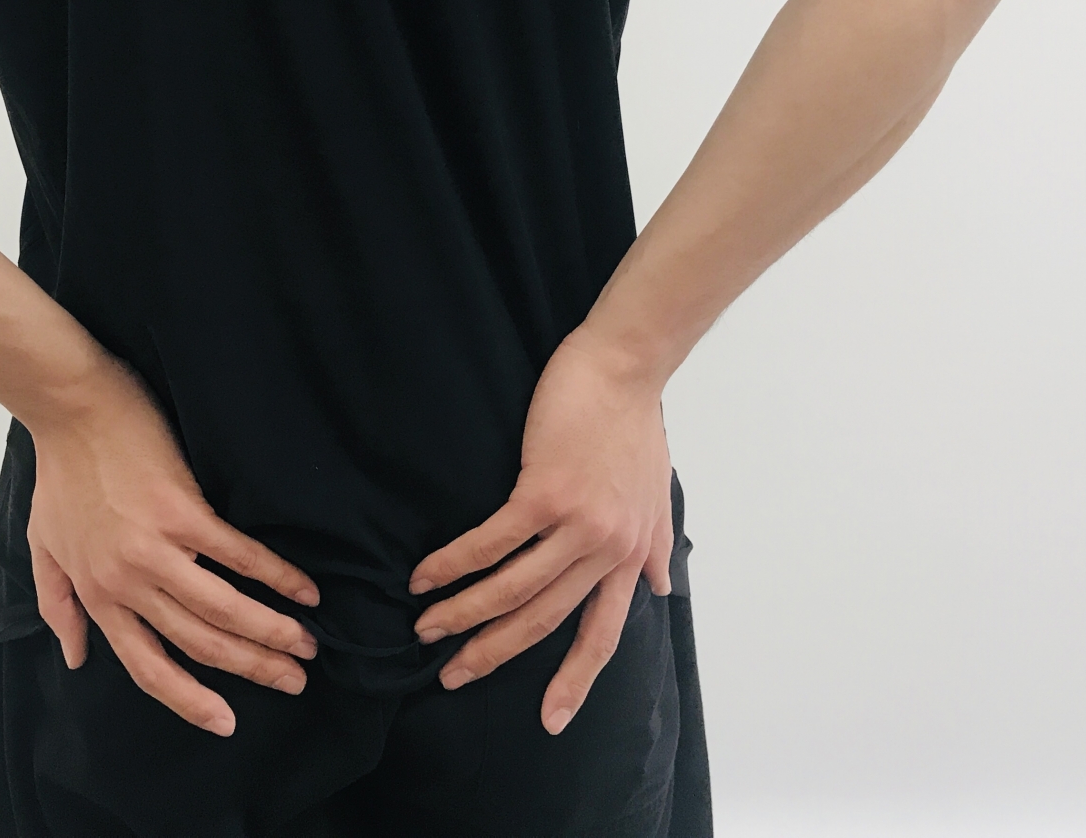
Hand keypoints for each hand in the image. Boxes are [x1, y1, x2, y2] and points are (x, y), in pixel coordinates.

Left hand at [23, 354, 321, 737]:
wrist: (70, 408)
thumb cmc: (58, 471)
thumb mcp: (43, 546)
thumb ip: (59, 604)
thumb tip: (75, 656)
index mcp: (98, 596)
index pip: (147, 666)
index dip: (189, 700)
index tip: (225, 722)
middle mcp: (128, 583)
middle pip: (198, 644)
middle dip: (251, 668)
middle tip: (294, 681)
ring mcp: (155, 549)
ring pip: (222, 610)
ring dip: (271, 632)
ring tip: (308, 646)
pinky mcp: (182, 511)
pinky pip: (238, 555)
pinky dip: (276, 575)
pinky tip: (305, 589)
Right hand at [407, 331, 673, 734]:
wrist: (625, 366)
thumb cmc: (635, 422)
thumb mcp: (657, 493)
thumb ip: (657, 543)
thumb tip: (661, 587)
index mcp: (630, 555)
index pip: (601, 632)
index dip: (574, 679)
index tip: (550, 720)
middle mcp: (607, 549)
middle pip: (543, 620)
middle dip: (493, 653)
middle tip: (452, 676)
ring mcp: (577, 523)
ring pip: (512, 588)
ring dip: (462, 613)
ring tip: (424, 627)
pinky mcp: (545, 493)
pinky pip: (491, 543)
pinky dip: (454, 564)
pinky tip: (425, 576)